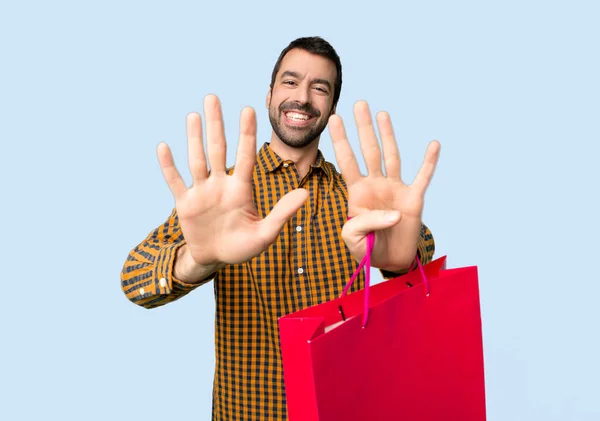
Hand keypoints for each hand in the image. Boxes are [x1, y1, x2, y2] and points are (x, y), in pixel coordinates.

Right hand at [157, 95, 308, 280]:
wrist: (215, 259)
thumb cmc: (242, 247)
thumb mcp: (265, 233)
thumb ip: (282, 213)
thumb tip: (305, 193)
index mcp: (241, 189)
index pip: (245, 156)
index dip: (246, 134)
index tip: (248, 109)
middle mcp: (221, 184)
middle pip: (218, 149)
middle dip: (216, 124)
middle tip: (212, 97)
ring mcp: (201, 192)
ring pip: (197, 160)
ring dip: (194, 138)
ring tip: (193, 115)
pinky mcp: (185, 203)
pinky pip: (175, 182)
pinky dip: (168, 166)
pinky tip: (163, 146)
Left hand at [329, 100, 439, 270]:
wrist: (390, 260)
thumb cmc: (368, 248)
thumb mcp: (354, 239)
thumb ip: (363, 224)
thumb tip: (391, 214)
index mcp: (357, 192)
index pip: (347, 161)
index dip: (340, 140)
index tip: (334, 118)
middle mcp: (375, 184)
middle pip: (369, 150)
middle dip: (362, 128)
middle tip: (358, 103)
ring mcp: (395, 188)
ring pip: (392, 156)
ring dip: (388, 134)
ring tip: (382, 113)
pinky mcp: (414, 198)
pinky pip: (423, 177)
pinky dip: (429, 162)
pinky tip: (434, 145)